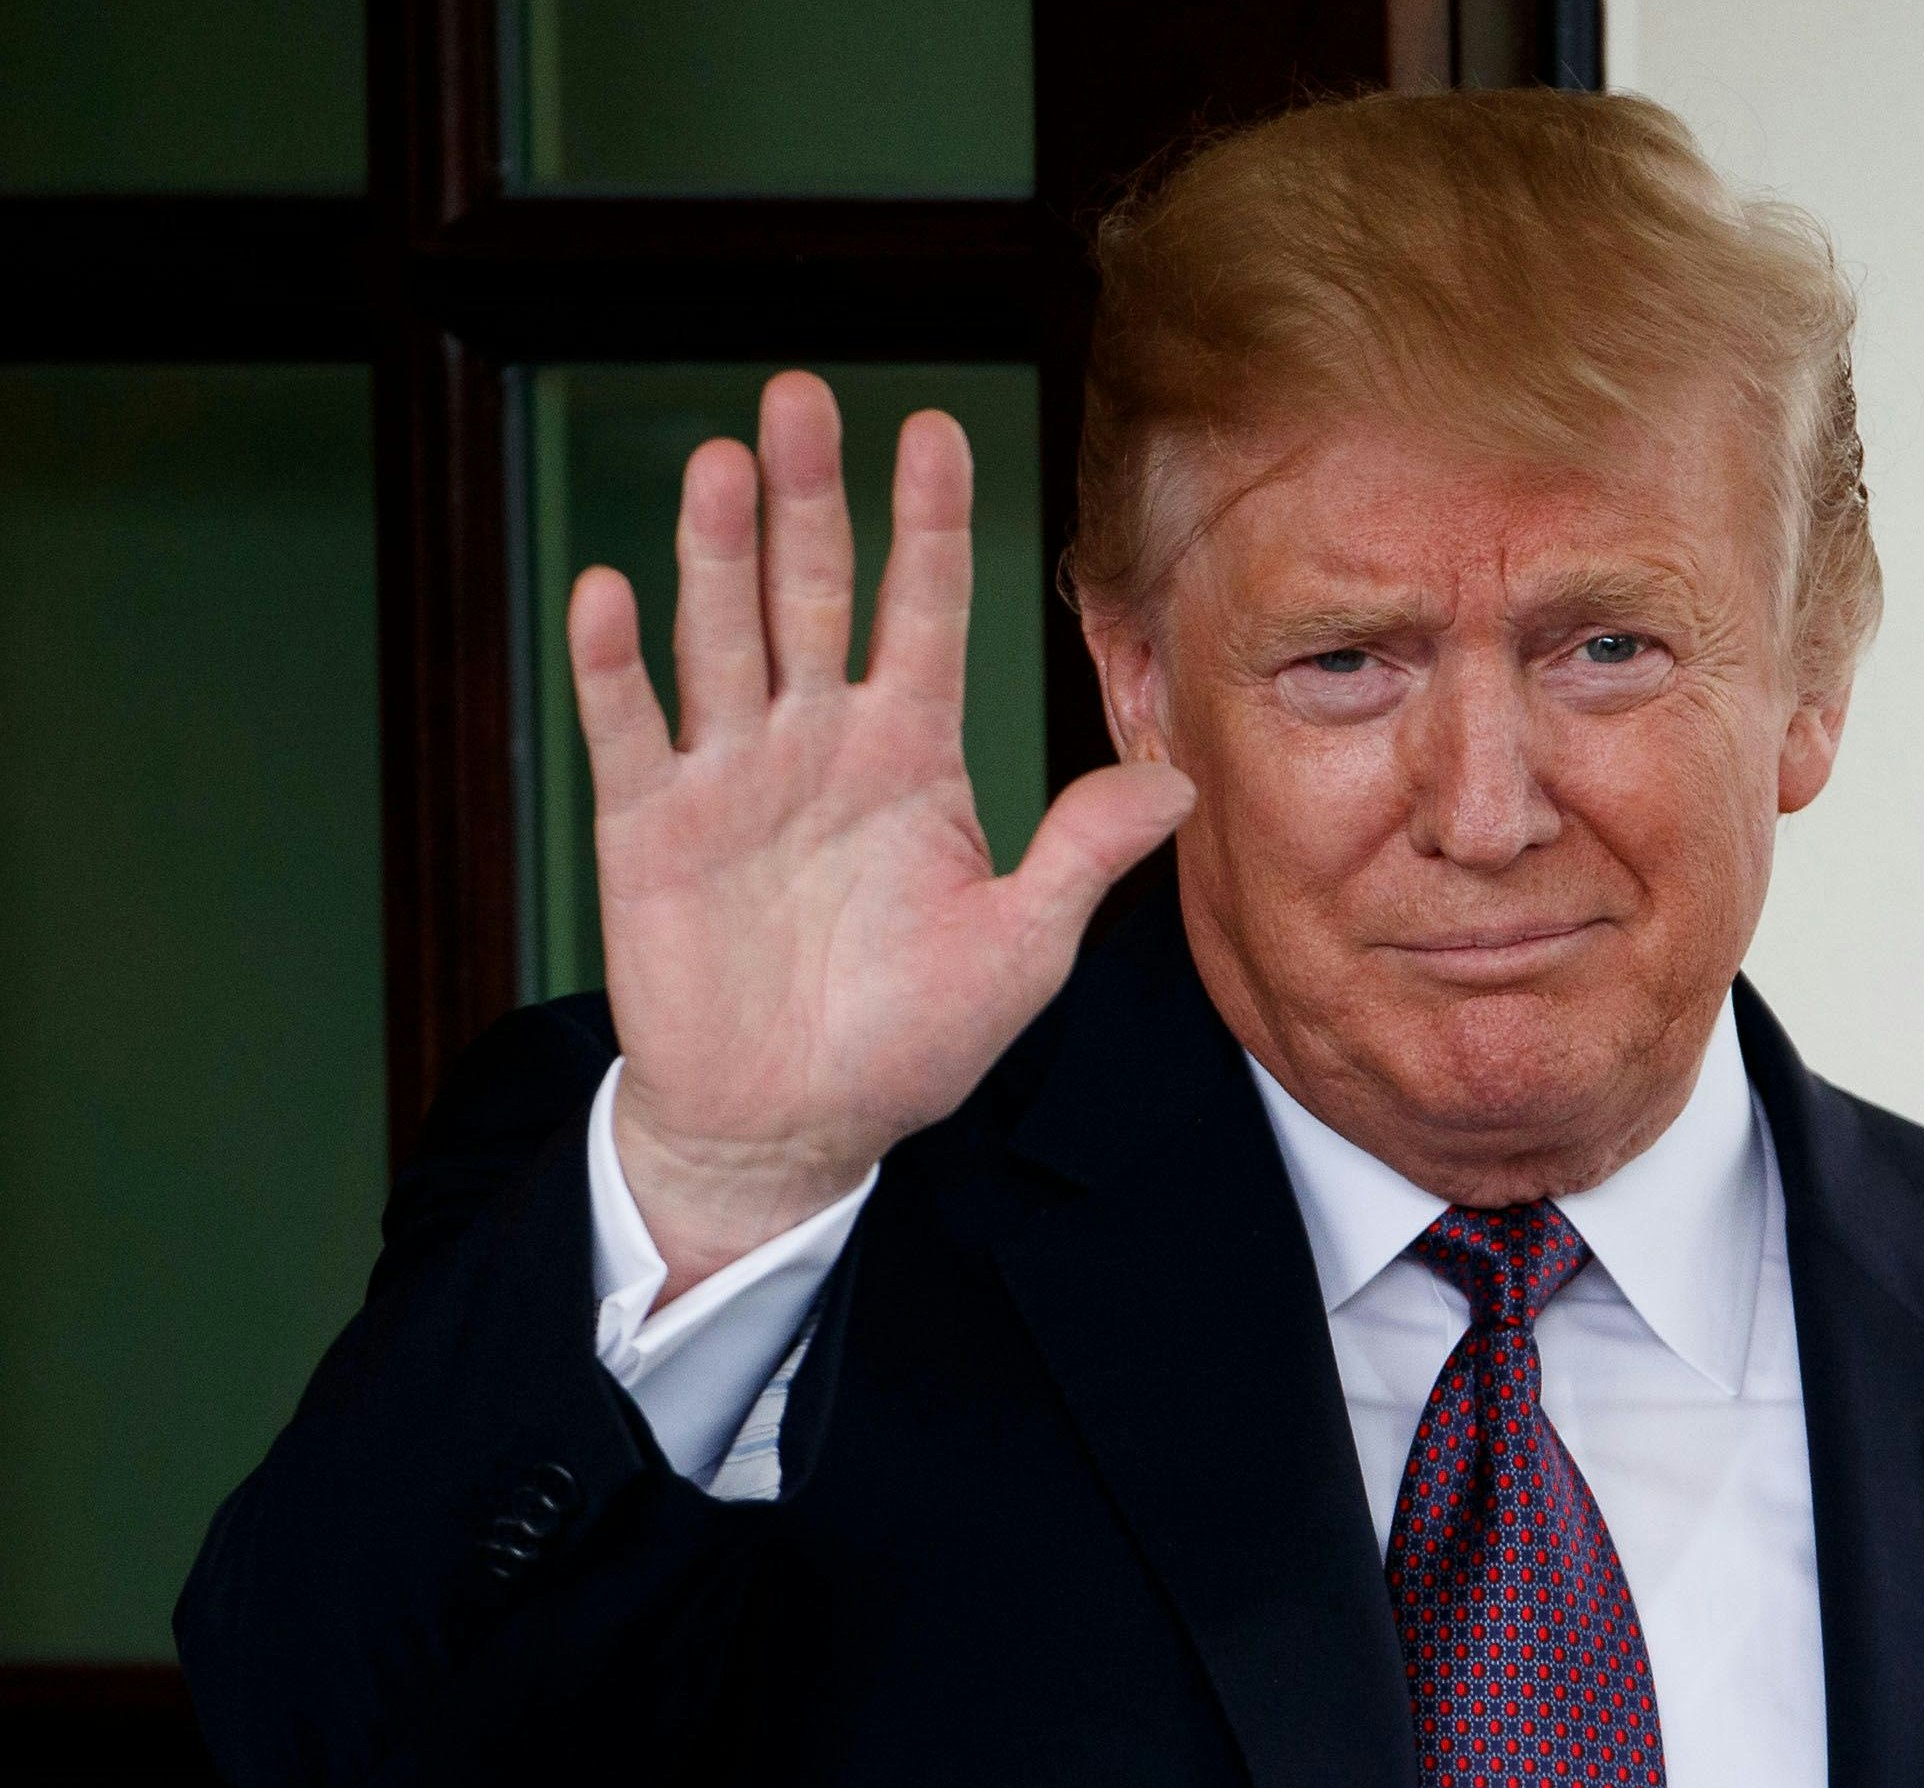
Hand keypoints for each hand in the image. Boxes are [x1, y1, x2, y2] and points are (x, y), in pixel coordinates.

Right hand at [569, 372, 1192, 1296]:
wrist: (792, 1125)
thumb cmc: (912, 1039)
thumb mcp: (1021, 950)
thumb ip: (1082, 855)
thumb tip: (1183, 781)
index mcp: (912, 755)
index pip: (925, 611)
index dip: (929, 523)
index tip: (936, 427)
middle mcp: (818, 740)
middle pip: (811, 591)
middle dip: (810, 496)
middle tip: (803, 394)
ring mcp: (729, 775)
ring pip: (721, 636)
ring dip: (716, 552)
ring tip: (725, 461)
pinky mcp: (648, 825)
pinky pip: (630, 729)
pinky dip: (615, 664)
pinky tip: (609, 590)